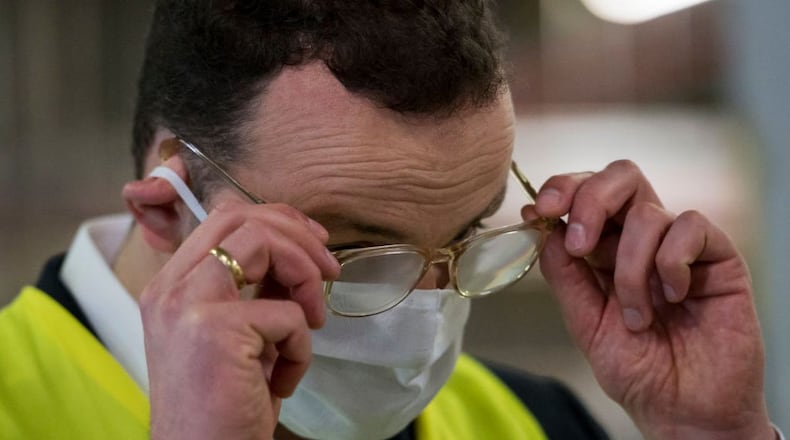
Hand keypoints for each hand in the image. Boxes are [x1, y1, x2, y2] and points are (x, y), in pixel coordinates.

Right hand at [139, 200, 339, 439]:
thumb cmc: (223, 406)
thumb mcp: (234, 335)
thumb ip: (252, 291)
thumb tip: (298, 254)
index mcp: (170, 286)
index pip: (223, 219)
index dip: (276, 220)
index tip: (313, 241)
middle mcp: (170, 287)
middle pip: (242, 217)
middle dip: (297, 234)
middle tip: (329, 269)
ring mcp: (188, 304)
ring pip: (263, 242)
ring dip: (305, 276)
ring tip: (312, 322)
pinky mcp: (214, 328)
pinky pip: (286, 313)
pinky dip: (300, 349)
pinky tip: (283, 382)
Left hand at [528, 160, 773, 439]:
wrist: (684, 411)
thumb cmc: (638, 370)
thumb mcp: (585, 323)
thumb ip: (565, 275)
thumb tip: (542, 227)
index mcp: (605, 249)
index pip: (584, 194)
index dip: (562, 190)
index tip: (540, 212)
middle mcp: (641, 239)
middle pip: (620, 177)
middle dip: (591, 200)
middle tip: (579, 243)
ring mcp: (679, 245)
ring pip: (648, 212)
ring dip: (631, 266)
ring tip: (638, 316)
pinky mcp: (717, 256)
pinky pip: (690, 226)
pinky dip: (671, 261)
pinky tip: (674, 297)